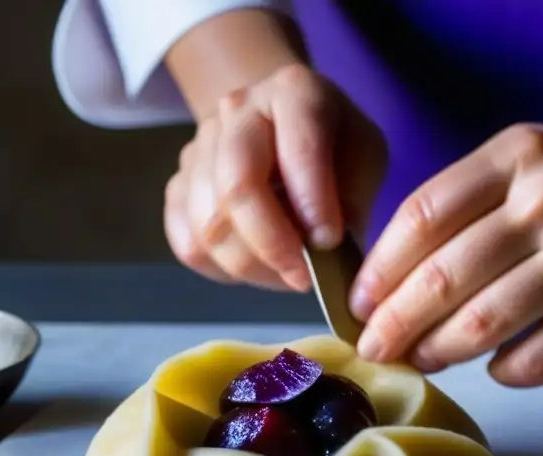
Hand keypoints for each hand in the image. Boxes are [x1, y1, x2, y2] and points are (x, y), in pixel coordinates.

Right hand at [164, 64, 385, 291]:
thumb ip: (351, 198)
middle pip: (237, 186)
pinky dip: (222, 269)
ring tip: (284, 274)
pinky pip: (188, 245)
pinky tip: (254, 267)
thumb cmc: (333, 146)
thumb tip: (323, 249)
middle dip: (272, 244)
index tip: (330, 242)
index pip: (297, 149)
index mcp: (293, 91)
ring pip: (209, 224)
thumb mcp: (365, 157)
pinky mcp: (178, 187)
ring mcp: (198, 147)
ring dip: (251, 265)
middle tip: (303, 276)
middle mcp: (237, 110)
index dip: (313, 203)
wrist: (281, 128)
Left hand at [349, 124, 542, 385]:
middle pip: (444, 277)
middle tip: (373, 347)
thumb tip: (391, 279)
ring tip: (418, 360)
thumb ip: (466, 204)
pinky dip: (504, 372)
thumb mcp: (532, 164)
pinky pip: (538, 358)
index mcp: (519, 157)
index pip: (422, 216)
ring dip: (438, 351)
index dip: (379, 269)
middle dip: (394, 323)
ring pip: (484, 324)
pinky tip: (492, 370)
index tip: (359, 302)